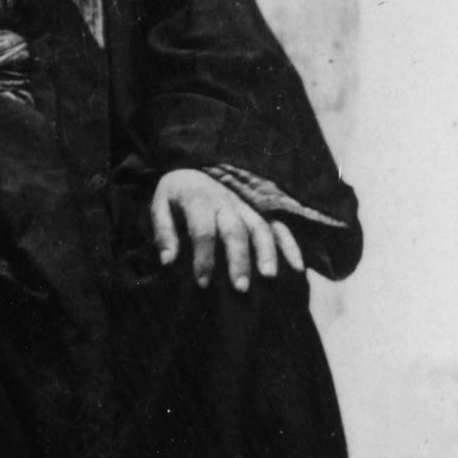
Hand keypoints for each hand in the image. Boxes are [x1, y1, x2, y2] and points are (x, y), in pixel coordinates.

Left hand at [151, 168, 303, 291]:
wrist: (193, 169)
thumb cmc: (176, 196)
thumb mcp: (159, 207)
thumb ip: (163, 233)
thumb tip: (167, 263)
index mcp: (198, 200)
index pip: (202, 230)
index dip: (203, 258)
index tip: (202, 284)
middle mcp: (225, 202)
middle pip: (235, 230)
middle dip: (238, 260)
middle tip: (240, 288)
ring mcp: (246, 205)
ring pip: (260, 227)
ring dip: (266, 252)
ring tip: (269, 278)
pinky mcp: (260, 209)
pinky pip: (279, 225)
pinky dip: (290, 244)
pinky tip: (297, 267)